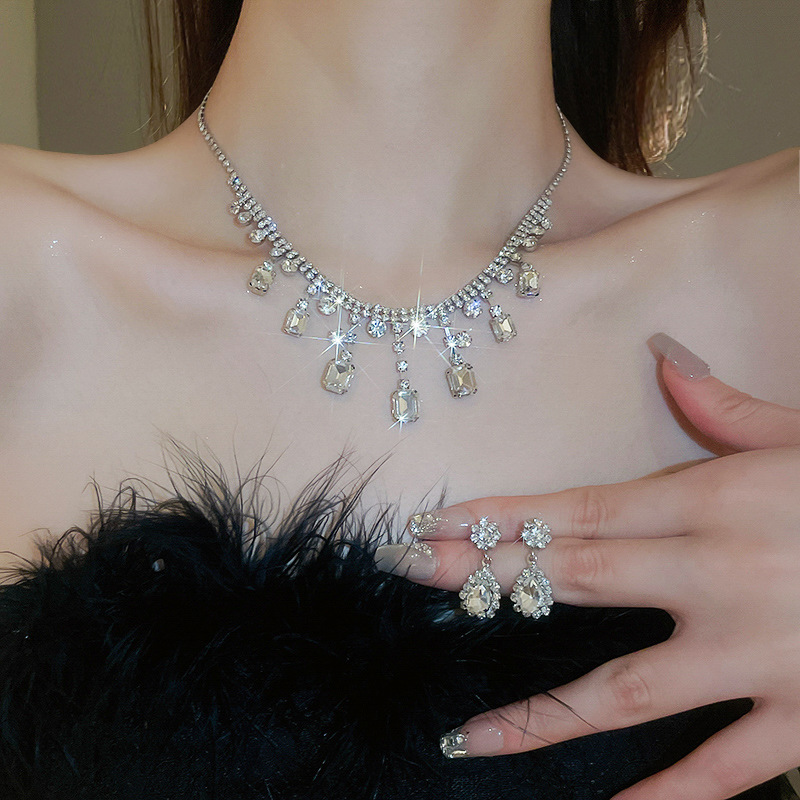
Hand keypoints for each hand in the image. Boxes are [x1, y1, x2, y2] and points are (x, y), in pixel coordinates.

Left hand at [375, 333, 799, 799]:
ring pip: (626, 694)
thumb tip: (665, 356)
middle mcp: (718, 577)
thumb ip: (727, 407)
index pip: (576, 511)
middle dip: (483, 580)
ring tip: (466, 739)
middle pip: (574, 580)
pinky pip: (723, 771)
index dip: (497, 520)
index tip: (429, 527)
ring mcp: (758, 657)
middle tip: (410, 582)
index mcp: (713, 503)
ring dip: (540, 716)